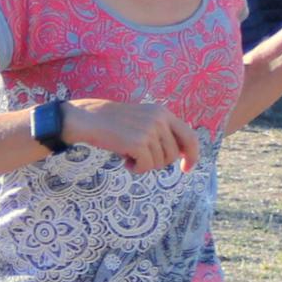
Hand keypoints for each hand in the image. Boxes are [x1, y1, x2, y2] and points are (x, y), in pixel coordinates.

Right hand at [61, 97, 200, 171]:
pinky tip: (125, 161)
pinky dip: (136, 169)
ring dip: (145, 165)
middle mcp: (160, 120)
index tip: (187, 168)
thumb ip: (161, 131)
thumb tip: (181, 154)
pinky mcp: (138, 143)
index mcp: (163, 113)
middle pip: (173, 154)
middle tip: (142, 158)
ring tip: (130, 156)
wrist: (89, 119)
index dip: (192, 155)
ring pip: (160, 162)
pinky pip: (146, 166)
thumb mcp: (143, 119)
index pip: (190, 136)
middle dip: (159, 162)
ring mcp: (150, 131)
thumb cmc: (114, 123)